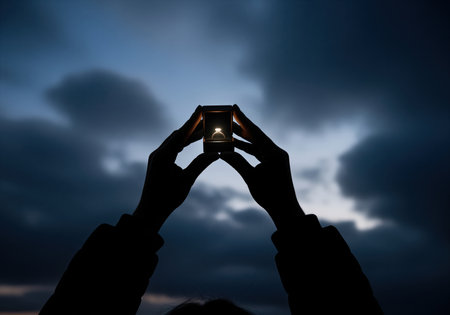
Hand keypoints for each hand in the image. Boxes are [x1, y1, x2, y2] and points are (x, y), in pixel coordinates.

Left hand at [134, 106, 218, 230]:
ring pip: (175, 141)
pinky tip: (192, 141)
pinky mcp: (158, 162)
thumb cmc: (167, 198)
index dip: (192, 121)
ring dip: (188, 135)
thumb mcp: (187, 181)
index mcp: (163, 156)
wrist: (150, 211)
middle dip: (193, 126)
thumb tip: (215, 153)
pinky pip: (172, 148)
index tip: (200, 109)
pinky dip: (183, 143)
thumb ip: (200, 164)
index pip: (181, 134)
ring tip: (204, 129)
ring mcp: (157, 157)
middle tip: (207, 118)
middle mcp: (158, 153)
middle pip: (178, 135)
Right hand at [220, 105, 303, 229]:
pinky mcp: (274, 164)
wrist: (285, 209)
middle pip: (256, 136)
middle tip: (229, 116)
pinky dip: (248, 150)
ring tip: (229, 131)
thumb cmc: (269, 195)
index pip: (256, 132)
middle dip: (242, 127)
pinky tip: (237, 146)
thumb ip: (237, 162)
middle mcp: (277, 152)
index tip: (234, 107)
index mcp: (273, 152)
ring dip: (244, 139)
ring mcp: (276, 158)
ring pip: (257, 144)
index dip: (243, 119)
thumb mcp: (250, 178)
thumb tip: (222, 152)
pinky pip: (259, 153)